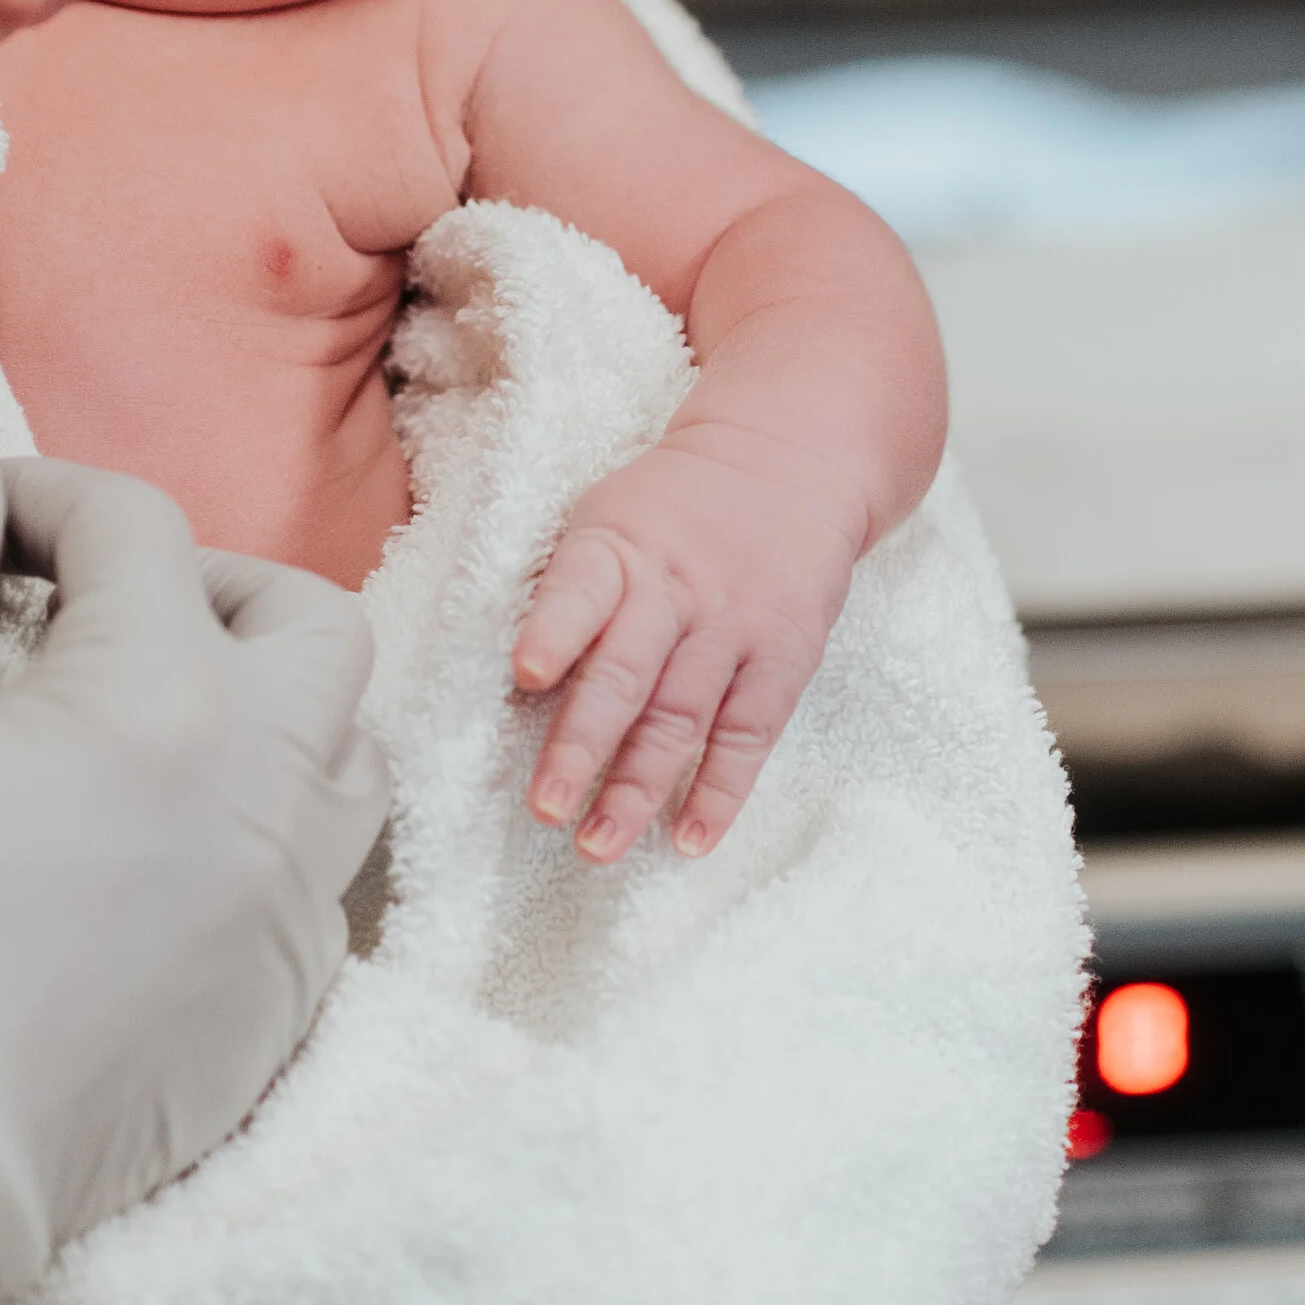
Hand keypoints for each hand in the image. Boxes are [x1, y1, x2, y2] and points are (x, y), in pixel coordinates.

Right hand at [0, 419, 390, 1241]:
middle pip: (308, 628)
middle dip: (209, 585)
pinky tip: (148, 855)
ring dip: (266, 713)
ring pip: (344, 765)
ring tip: (140, 724)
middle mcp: (264, 804)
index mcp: (165, 696)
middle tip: (88, 609)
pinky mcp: (267, 1032)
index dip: (38, 497)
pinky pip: (317, 896)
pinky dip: (259, 840)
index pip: (135, 526)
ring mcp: (282, 929)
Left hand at [511, 429, 863, 860]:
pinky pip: (748, 736)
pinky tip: (688, 838)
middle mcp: (676, 591)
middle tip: (545, 808)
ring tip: (596, 844)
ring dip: (637, 789)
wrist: (788, 460)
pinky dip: (720, 792)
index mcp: (618, 547)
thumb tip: (516, 682)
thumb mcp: (609, 516)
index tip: (524, 674)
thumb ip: (570, 589)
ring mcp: (733, 629)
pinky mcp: (783, 660)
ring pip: (681, 719)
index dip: (553, 631)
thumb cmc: (673, 504)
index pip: (581, 590)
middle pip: (626, 676)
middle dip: (581, 746)